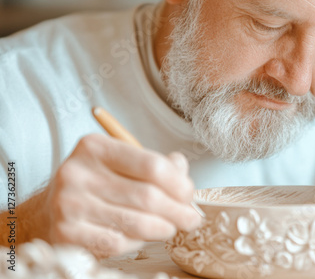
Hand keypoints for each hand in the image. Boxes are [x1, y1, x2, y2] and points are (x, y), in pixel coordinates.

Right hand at [40, 134, 201, 257]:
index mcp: (95, 148)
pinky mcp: (66, 233)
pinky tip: (142, 237)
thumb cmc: (95, 184)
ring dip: (163, 229)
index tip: (189, 194)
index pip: (152, 165)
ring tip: (171, 228)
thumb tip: (181, 169)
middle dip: (178, 211)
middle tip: (190, 218)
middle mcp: (77, 173)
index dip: (178, 183)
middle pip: (148, 197)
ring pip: (136, 223)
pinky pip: (118, 243)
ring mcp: (69, 204)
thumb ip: (154, 163)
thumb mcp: (121, 163)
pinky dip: (138, 242)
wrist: (48, 210)